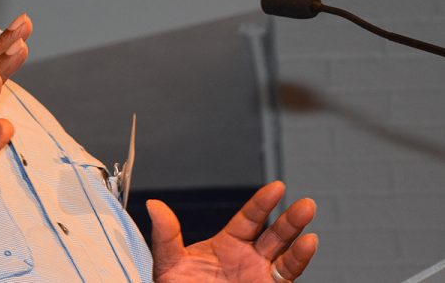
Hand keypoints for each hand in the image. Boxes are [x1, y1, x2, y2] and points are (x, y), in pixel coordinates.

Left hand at [149, 181, 317, 281]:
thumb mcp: (169, 264)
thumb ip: (166, 236)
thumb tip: (154, 206)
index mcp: (227, 245)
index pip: (249, 219)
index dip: (263, 203)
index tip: (277, 188)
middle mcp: (249, 259)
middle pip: (274, 234)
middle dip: (290, 219)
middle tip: (305, 204)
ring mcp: (260, 276)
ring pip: (286, 254)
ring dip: (298, 237)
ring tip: (309, 219)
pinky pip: (287, 274)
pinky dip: (299, 259)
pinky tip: (308, 244)